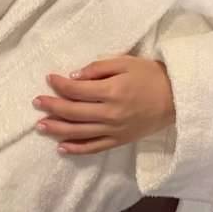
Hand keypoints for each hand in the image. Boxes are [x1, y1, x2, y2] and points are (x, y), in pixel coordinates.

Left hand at [34, 55, 174, 155]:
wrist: (175, 98)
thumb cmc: (150, 75)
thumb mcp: (126, 62)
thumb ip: (99, 67)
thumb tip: (75, 76)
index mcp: (111, 91)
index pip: (77, 90)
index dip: (60, 84)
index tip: (49, 78)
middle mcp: (109, 113)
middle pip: (74, 112)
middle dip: (52, 106)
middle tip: (36, 102)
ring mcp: (113, 130)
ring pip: (79, 132)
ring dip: (57, 129)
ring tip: (40, 125)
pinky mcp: (118, 141)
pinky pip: (93, 148)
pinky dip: (76, 149)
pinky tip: (61, 147)